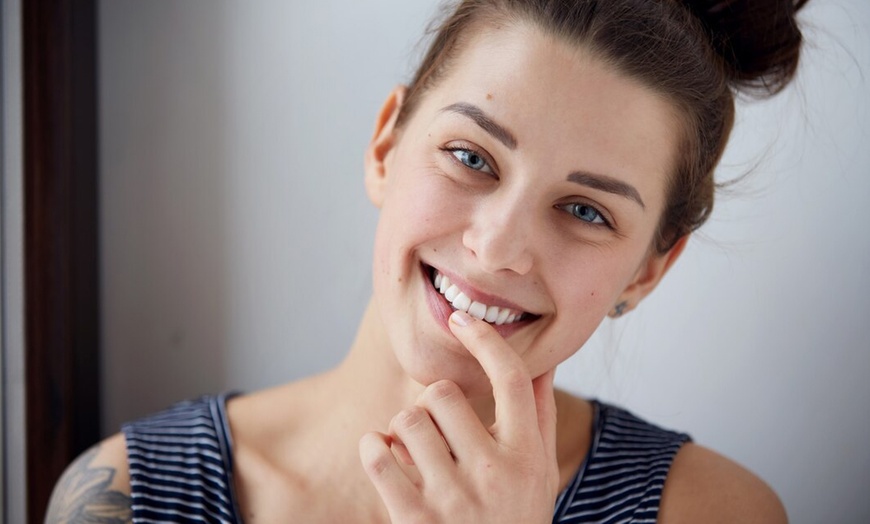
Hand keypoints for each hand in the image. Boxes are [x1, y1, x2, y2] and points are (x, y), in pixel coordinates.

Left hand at [359, 310, 559, 523]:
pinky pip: (377, 453)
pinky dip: (373, 446)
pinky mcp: (415, 518)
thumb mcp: (541, 473)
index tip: (461, 319)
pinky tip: (384, 455)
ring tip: (413, 449)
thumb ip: (541, 417)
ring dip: (402, 427)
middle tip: (436, 426)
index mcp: (528, 455)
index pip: (511, 377)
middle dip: (432, 403)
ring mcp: (453, 498)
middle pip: (444, 393)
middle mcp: (494, 472)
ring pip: (408, 418)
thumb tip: (543, 361)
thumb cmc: (516, 519)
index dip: (484, 339)